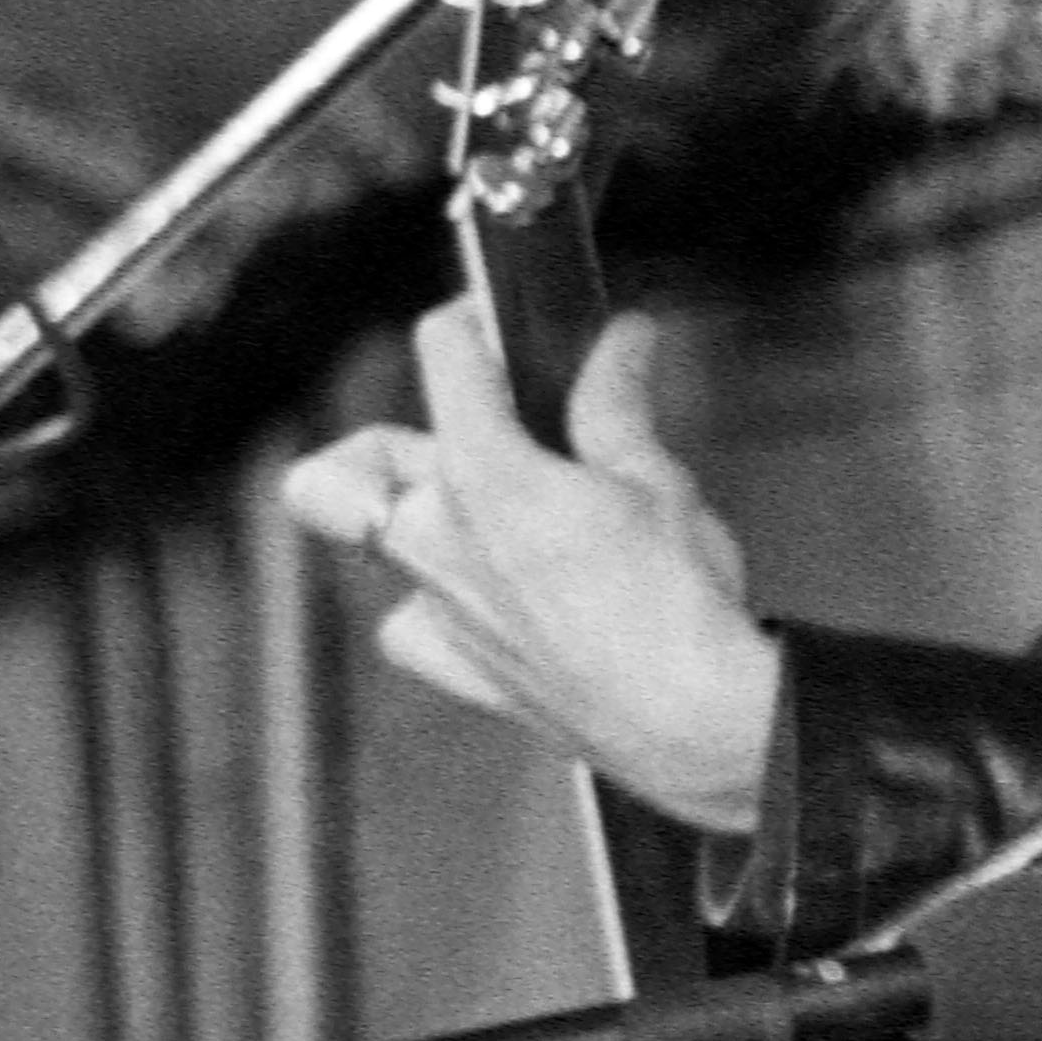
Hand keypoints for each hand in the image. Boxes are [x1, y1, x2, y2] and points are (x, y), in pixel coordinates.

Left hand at [274, 302, 785, 828]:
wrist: (689, 718)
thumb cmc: (679, 607)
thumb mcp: (659, 482)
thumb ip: (616, 405)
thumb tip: (619, 345)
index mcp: (487, 473)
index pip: (442, 354)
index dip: (469, 322)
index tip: (490, 325)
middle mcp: (438, 537)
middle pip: (352, 459)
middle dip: (401, 435)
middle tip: (466, 434)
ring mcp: (436, 605)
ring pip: (367, 539)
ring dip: (407, 513)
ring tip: (473, 511)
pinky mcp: (454, 666)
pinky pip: (407, 623)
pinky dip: (432, 604)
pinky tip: (483, 595)